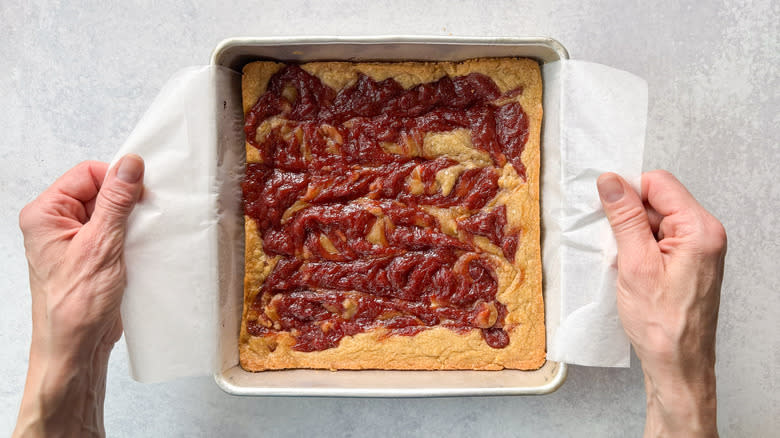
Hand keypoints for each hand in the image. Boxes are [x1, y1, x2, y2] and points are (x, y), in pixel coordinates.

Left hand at [14, 155, 143, 437]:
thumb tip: (130, 164)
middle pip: (99, 190)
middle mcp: (56, 223)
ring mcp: (73, 239)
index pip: (87, 174)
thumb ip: (116, 201)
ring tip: (136, 240)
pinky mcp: (90, 254)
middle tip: (139, 221)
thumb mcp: (101, 245)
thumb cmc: (75, 305)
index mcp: (45, 214)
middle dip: (125, 203)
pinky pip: (114, 231)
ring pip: (110, 211)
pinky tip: (138, 249)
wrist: (76, 346)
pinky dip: (130, 236)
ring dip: (129, 221)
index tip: (139, 196)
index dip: (116, 180)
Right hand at [597, 170, 724, 437]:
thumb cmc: (663, 325)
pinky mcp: (687, 261)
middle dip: (628, 216)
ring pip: (655, 220)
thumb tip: (612, 182)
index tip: (605, 207)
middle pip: (657, 200)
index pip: (659, 183)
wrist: (677, 364)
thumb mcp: (635, 264)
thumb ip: (624, 217)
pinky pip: (658, 239)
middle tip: (613, 244)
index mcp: (699, 229)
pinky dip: (638, 248)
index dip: (627, 191)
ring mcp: (697, 248)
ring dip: (631, 235)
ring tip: (623, 262)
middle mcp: (705, 234)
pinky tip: (629, 267)